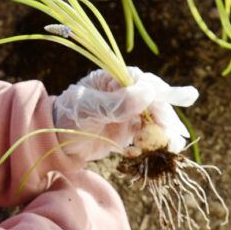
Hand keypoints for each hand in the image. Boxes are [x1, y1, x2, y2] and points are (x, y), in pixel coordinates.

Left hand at [53, 68, 196, 160]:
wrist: (56, 143)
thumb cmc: (66, 118)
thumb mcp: (88, 109)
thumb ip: (115, 103)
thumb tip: (148, 92)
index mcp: (111, 79)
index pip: (140, 80)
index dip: (158, 90)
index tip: (169, 102)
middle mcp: (122, 92)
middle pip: (152, 99)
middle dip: (165, 115)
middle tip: (174, 132)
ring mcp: (127, 111)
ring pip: (153, 117)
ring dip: (164, 130)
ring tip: (172, 145)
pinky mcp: (128, 129)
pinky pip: (147, 133)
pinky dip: (154, 141)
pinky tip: (156, 150)